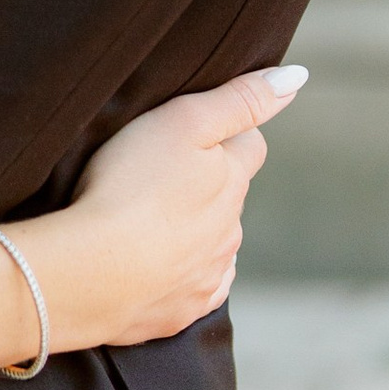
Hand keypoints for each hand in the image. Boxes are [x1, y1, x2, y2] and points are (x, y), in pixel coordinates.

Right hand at [37, 63, 307, 351]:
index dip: (226, 134)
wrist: (91, 273)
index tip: (192, 133)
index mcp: (233, 182)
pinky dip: (178, 273)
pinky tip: (149, 264)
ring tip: (146, 220)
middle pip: (229, 197)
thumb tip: (297, 77)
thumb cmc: (129, 185)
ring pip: (213, 243)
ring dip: (191, 230)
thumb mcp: (184, 121)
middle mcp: (231, 232)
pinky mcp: (181, 312)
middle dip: (206, 184)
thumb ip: (241, 100)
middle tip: (157, 174)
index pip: (250, 147)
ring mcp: (208, 275)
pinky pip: (192, 286)